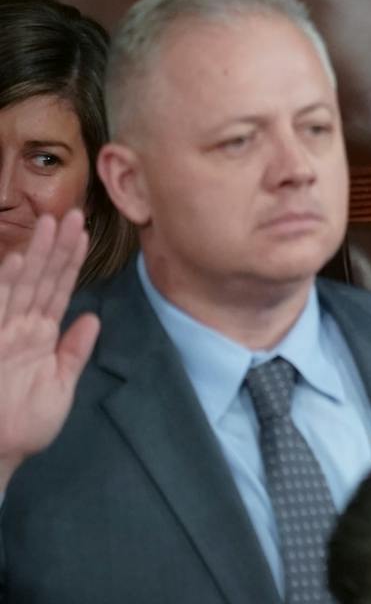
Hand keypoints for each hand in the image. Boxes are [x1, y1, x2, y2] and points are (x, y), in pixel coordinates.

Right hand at [0, 212, 98, 492]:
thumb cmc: (25, 426)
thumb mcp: (60, 386)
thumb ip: (74, 351)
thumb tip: (91, 318)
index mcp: (40, 337)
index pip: (59, 291)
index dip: (71, 262)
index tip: (84, 233)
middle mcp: (20, 329)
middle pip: (42, 280)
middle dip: (57, 247)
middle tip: (71, 213)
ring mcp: (4, 333)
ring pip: (22, 286)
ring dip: (37, 255)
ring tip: (50, 224)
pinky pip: (1, 307)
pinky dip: (7, 283)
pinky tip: (19, 260)